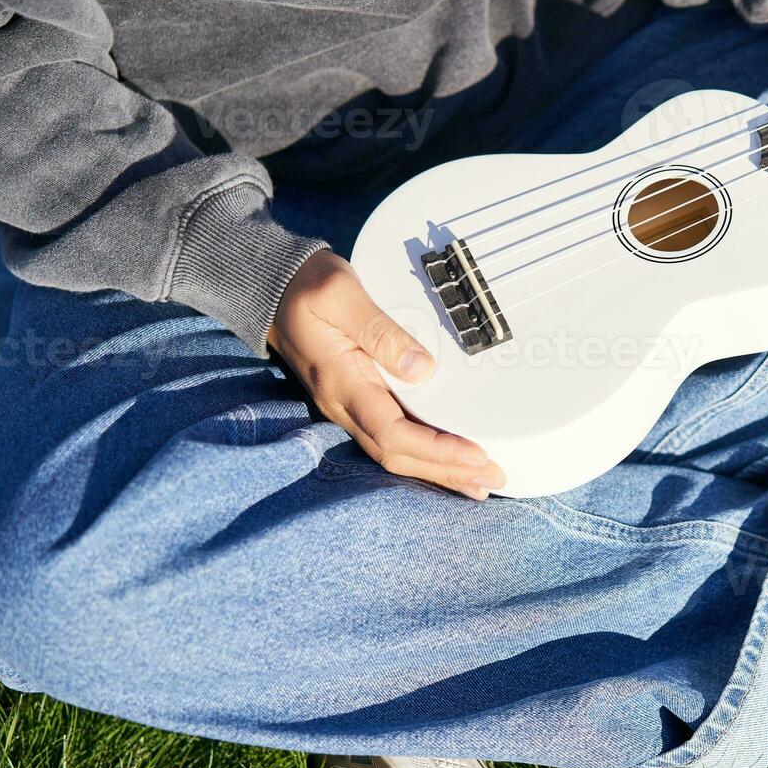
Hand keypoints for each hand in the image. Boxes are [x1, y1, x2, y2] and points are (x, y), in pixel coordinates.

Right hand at [269, 251, 504, 498]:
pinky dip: (423, 455)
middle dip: (446, 472)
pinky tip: (447, 461)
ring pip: (395, 452)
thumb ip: (381, 331)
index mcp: (342, 382)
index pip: (393, 433)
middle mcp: (343, 403)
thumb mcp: (341, 294)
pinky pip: (392, 437)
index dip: (437, 451)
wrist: (274, 286)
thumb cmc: (308, 285)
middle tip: (493, 478)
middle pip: (397, 455)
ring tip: (478, 481)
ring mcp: (348, 405)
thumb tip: (423, 369)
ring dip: (438, 470)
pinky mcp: (357, 398)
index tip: (476, 455)